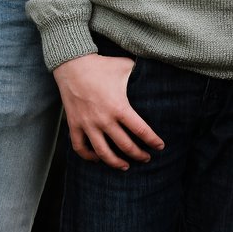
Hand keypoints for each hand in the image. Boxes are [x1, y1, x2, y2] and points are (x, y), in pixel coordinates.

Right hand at [53, 54, 164, 168]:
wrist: (72, 64)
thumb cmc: (102, 65)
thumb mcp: (126, 67)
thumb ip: (141, 73)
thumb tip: (158, 74)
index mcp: (119, 107)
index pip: (141, 131)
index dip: (152, 141)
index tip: (160, 146)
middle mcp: (104, 119)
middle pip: (125, 146)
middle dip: (138, 155)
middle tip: (146, 158)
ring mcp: (87, 124)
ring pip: (103, 153)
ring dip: (116, 162)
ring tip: (125, 166)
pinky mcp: (74, 124)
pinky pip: (80, 147)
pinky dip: (89, 156)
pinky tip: (97, 159)